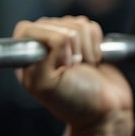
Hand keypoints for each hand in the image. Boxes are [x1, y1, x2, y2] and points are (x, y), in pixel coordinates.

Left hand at [13, 16, 132, 128]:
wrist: (106, 112)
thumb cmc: (75, 103)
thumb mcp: (45, 85)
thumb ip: (40, 59)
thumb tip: (57, 39)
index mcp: (28, 57)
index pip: (28, 28)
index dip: (49, 42)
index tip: (61, 64)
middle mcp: (43, 46)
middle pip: (57, 23)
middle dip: (72, 47)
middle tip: (73, 69)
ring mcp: (65, 42)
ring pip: (76, 23)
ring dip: (86, 48)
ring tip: (83, 67)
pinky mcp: (86, 40)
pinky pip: (92, 27)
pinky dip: (97, 45)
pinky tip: (93, 62)